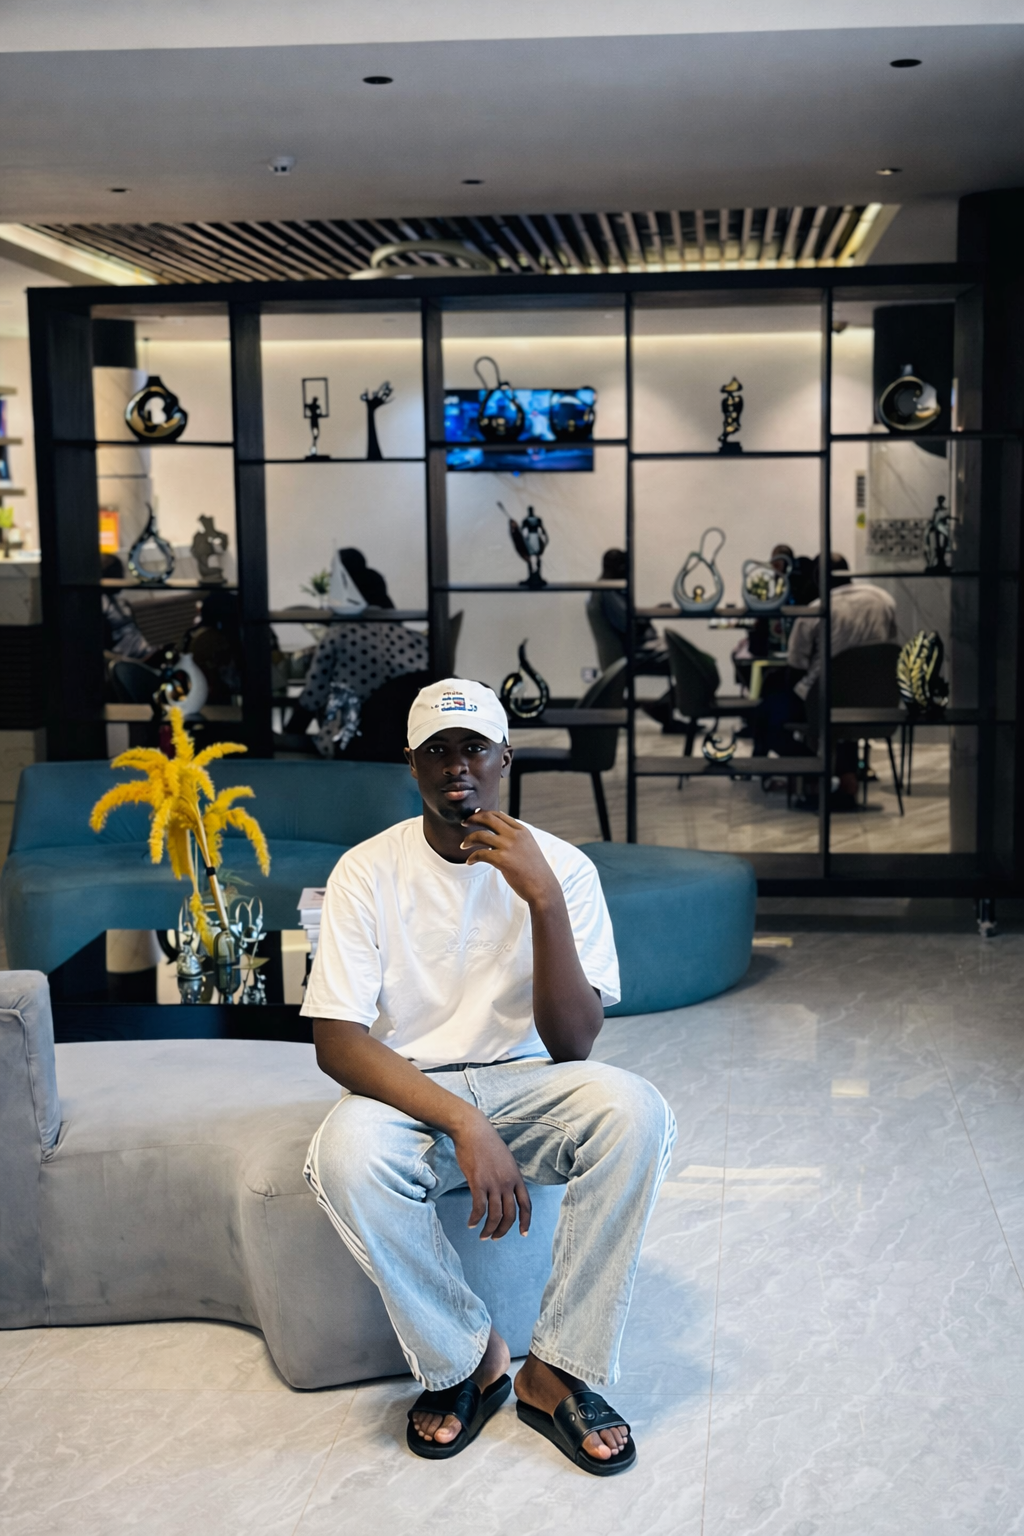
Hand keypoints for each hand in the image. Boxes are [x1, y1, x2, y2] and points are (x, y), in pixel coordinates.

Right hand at [451, 1109, 531, 1239]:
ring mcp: (493, 1183)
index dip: (526, 1222)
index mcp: (517, 1177)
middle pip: (510, 1215)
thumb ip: (508, 1176)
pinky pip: (479, 1208)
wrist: (473, 1130)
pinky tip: (471, 1223)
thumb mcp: (506, 1160)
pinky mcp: (478, 1183)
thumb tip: (506, 1191)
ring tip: (482, 1235)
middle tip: (495, 1238)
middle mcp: (508, 1182)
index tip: (523, 1234)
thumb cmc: (487, 1144)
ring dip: (489, 1229)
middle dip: (503, 1230)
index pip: (526, 1205)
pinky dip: (475, 1219)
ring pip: (494, 1215)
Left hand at [459, 811, 559, 907]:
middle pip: (488, 819)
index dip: (484, 813)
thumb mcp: (529, 847)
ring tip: (463, 845)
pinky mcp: (502, 860)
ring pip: (481, 835)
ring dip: (468, 839)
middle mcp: (515, 835)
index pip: (499, 815)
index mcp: (522, 831)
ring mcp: (508, 846)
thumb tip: (500, 833)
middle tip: (465, 823)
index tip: (475, 815)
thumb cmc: (535, 871)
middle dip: (473, 819)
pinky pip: (480, 854)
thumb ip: (516, 838)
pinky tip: (470, 861)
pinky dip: (472, 857)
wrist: (543, 887)